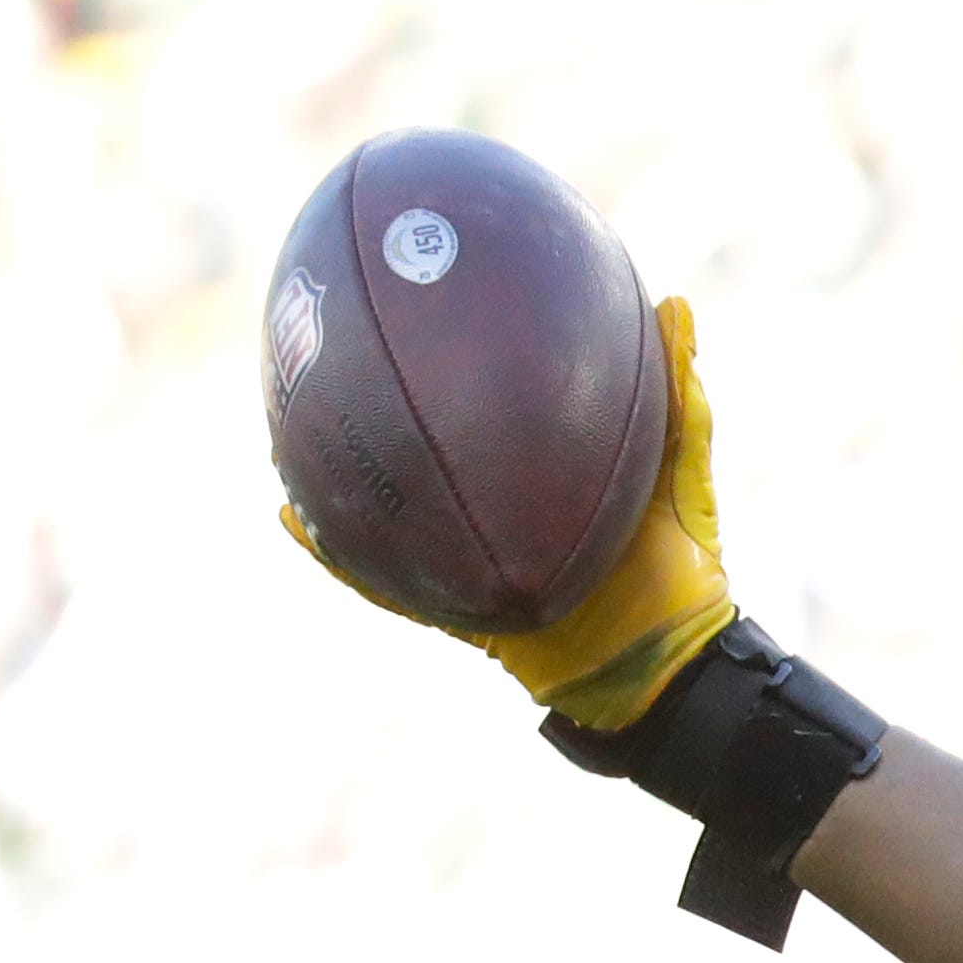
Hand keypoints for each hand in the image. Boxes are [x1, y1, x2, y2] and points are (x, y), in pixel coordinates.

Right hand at [280, 296, 733, 726]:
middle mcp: (493, 513)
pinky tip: (294, 518)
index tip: (410, 295)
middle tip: (318, 347)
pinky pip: (384, 583)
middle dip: (365, 408)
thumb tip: (674, 303)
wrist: (674, 667)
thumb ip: (679, 399)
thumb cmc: (686, 571)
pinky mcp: (459, 615)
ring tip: (276, 431)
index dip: (442, 361)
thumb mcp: (683, 476)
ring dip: (333, 478)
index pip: (479, 411)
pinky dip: (339, 555)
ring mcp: (468, 563)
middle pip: (418, 456)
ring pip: (386, 515)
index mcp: (534, 476)